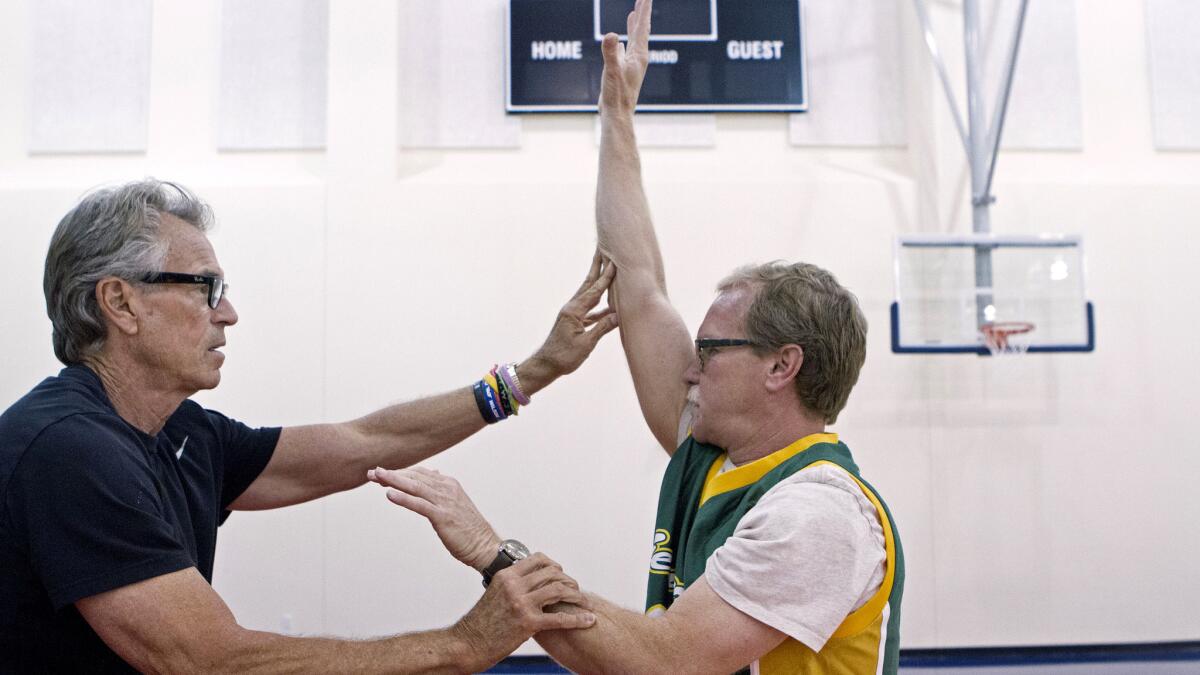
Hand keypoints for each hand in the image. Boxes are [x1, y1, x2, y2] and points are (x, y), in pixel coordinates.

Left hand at [368, 466, 499, 569]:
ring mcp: (445, 502)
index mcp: (449, 484)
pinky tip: (389, 494)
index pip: (420, 473)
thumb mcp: (456, 503)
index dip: (400, 472)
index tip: (382, 473)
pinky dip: (403, 498)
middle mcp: (447, 488)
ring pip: (415, 487)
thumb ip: (442, 489)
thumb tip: (433, 474)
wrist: (485, 545)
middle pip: (414, 477)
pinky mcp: (443, 516)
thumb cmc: (469, 528)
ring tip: (376, 477)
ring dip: (393, 481)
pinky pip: (419, 504)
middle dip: (392, 474)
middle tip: (372, 473)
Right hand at [451, 554, 594, 671]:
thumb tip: (529, 581)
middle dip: (568, 580)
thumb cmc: (480, 622)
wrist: (467, 643)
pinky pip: (560, 619)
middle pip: (552, 573)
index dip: (554, 565)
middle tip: (575, 589)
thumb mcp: (494, 593)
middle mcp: (514, 586)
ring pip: (558, 591)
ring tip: (584, 602)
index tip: (561, 573)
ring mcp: (521, 604)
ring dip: (576, 596)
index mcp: (506, 575)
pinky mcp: (528, 624)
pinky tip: (588, 620)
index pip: (538, 559)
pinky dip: (578, 619)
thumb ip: (512, 584)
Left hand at [519, 250, 618, 391]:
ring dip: (598, 282)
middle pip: (588, 285)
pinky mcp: (574, 323)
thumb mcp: (585, 344)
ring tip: (606, 270)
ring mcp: (573, 315)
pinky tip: (610, 306)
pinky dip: (600, 305)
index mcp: (574, 312)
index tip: (613, 262)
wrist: (546, 365)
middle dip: (597, 268)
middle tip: (602, 251)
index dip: (605, 277)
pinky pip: (590, 309)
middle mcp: (572, 309)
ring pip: (589, 295)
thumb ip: (602, 328)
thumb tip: (618, 315)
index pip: (594, 291)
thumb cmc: (563, 357)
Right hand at [599, 0, 651, 115]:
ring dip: (634, 25)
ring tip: (634, 13)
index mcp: (638, 56)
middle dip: (641, 14)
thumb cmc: (616, 95)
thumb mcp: (611, 71)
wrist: (617, 115)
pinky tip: (621, 40)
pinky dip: (624, 41)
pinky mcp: (623, 71)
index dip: (644, 11)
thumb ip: (610, 53)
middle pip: (641, 30)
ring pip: (633, 39)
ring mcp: (631, 65)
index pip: (642, 28)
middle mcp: (637, 58)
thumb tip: (611, 35)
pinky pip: (625, 50)